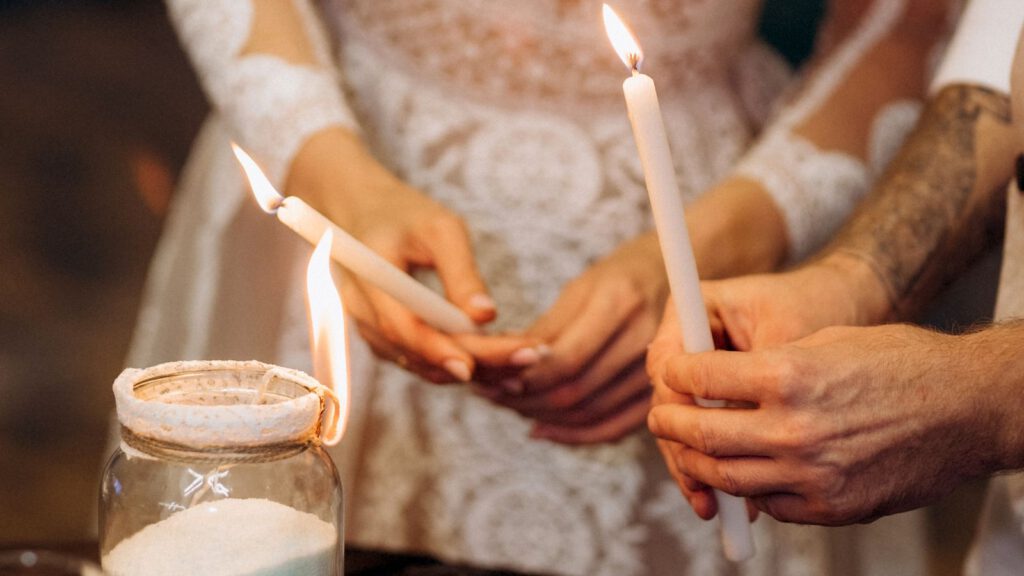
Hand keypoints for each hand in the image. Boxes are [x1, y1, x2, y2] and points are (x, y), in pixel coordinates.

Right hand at [289, 129, 537, 382]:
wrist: (361, 209)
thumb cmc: (405, 212)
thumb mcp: (440, 229)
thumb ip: (461, 272)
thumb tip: (485, 316)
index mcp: (371, 277)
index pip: (405, 328)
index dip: (440, 351)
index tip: (479, 366)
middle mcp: (361, 310)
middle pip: (417, 352)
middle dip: (475, 362)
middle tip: (528, 360)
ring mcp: (367, 326)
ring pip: (419, 363)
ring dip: (468, 367)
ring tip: (519, 361)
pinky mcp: (381, 335)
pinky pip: (417, 358)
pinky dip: (453, 360)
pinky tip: (493, 356)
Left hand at [476, 233, 667, 444]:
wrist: (675, 277)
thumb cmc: (618, 278)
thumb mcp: (579, 288)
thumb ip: (545, 330)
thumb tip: (501, 367)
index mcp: (620, 304)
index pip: (565, 359)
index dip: (523, 376)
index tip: (490, 377)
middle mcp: (644, 339)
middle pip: (575, 391)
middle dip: (524, 399)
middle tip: (489, 395)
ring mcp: (656, 371)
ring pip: (588, 413)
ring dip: (542, 417)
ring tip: (509, 406)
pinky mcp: (657, 394)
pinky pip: (612, 428)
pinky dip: (573, 435)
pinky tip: (542, 428)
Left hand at [648, 323, 1009, 524]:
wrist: (967, 407)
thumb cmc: (900, 362)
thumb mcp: (824, 341)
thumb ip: (766, 366)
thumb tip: (718, 382)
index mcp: (787, 374)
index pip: (700, 377)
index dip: (675, 375)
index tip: (670, 374)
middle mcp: (793, 428)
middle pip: (702, 434)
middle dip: (670, 424)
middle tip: (661, 417)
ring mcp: (812, 474)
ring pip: (727, 477)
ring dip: (697, 463)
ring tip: (689, 450)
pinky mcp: (832, 506)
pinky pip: (770, 502)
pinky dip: (749, 487)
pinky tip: (745, 471)